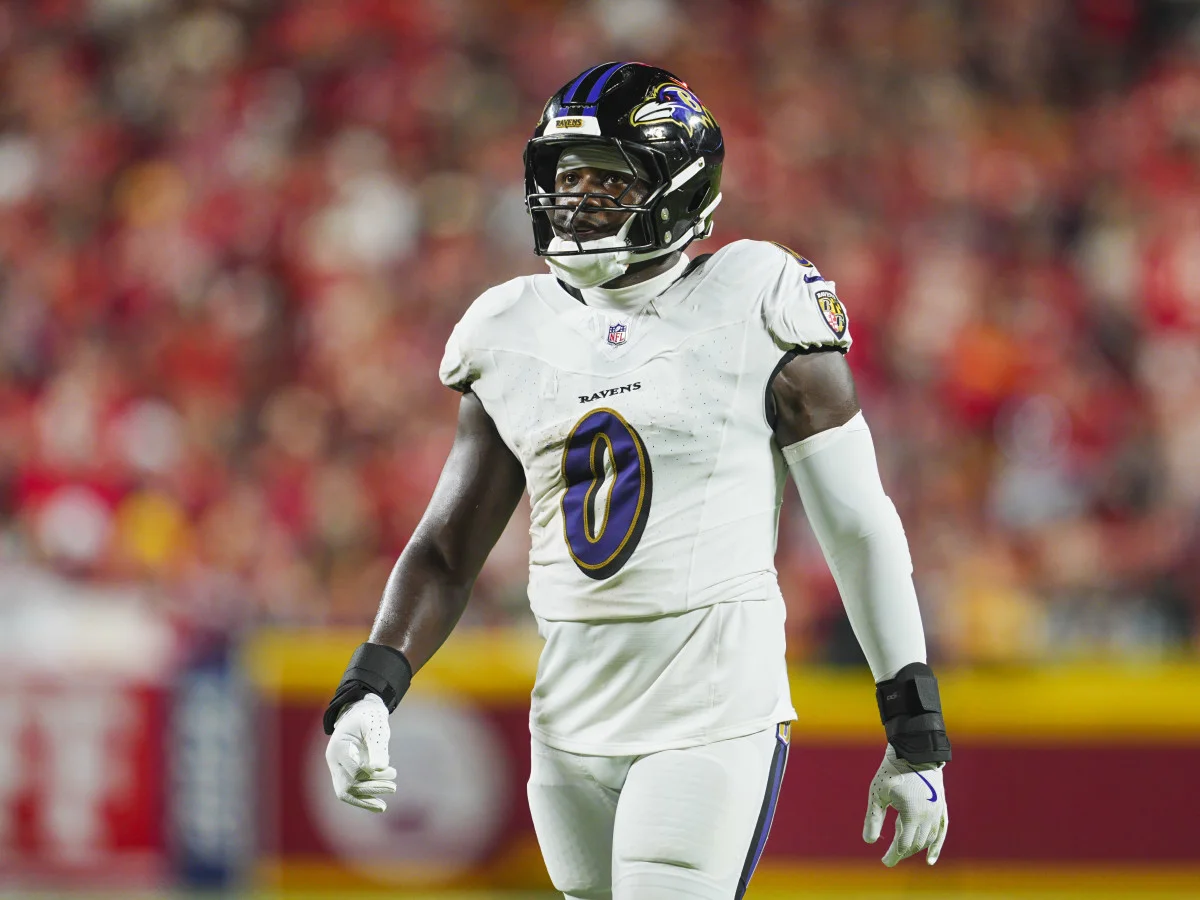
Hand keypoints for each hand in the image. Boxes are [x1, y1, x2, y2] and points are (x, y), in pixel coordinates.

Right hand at [324, 693, 396, 812]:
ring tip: (386, 801)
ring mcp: (337, 767)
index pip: (354, 771)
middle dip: (371, 789)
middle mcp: (334, 760)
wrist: (362, 711)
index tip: (391, 771)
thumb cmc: (370, 716)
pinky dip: (363, 798)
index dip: (372, 776)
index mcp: (339, 747)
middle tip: (393, 787)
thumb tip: (379, 769)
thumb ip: (377, 746)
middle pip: (346, 786)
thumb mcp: (376, 727)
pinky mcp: (343, 772)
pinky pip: (349, 791)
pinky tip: (378, 805)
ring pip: (346, 792)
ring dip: (367, 797)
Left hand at [863, 744, 947, 865]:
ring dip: (915, 847)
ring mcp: (937, 812)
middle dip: (902, 852)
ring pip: (928, 839)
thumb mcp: (878, 794)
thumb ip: (874, 818)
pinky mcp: (941, 807)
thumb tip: (869, 842)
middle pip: (915, 844)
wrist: (915, 751)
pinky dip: (936, 846)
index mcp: (912, 815)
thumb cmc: (892, 770)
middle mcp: (928, 817)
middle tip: (888, 858)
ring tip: (901, 851)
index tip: (884, 862)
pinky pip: (941, 832)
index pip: (904, 844)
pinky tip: (930, 859)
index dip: (894, 855)